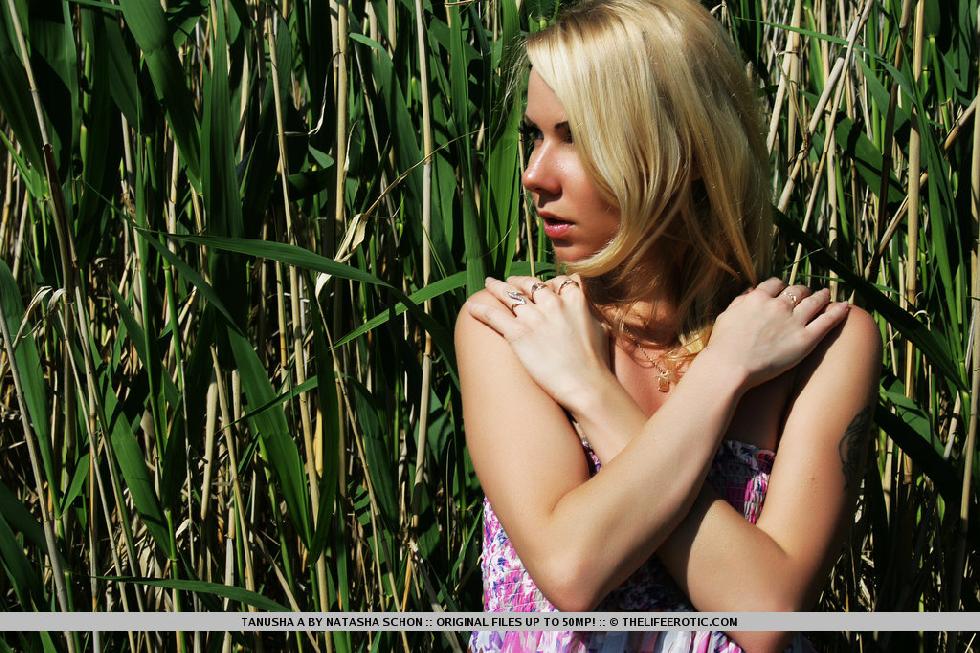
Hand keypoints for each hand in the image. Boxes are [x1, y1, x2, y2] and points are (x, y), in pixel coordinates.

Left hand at [465, 274, 608, 409]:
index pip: (558, 281)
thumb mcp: (600, 327)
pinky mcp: (518, 334)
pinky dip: (480, 309)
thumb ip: (589, 313)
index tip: (542, 286)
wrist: (586, 383)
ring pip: (509, 294)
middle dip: (518, 281)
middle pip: (530, 284)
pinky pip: (494, 316)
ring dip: (496, 288)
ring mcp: (534, 317)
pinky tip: (470, 306)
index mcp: (574, 299)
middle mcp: (553, 303)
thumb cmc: (595, 362)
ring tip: (489, 284)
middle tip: (510, 282)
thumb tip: (587, 309)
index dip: (548, 283)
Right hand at [706, 278, 848, 388]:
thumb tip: (750, 292)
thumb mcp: (726, 316)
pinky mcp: (805, 339)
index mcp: (758, 298)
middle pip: (797, 290)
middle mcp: (778, 305)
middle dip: (802, 291)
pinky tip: (845, 307)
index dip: (780, 287)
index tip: (783, 291)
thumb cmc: (723, 345)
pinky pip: (827, 320)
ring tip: (826, 295)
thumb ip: (740, 301)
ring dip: (822, 296)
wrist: (730, 367)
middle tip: (806, 295)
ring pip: (815, 301)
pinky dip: (838, 312)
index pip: (775, 284)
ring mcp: (794, 321)